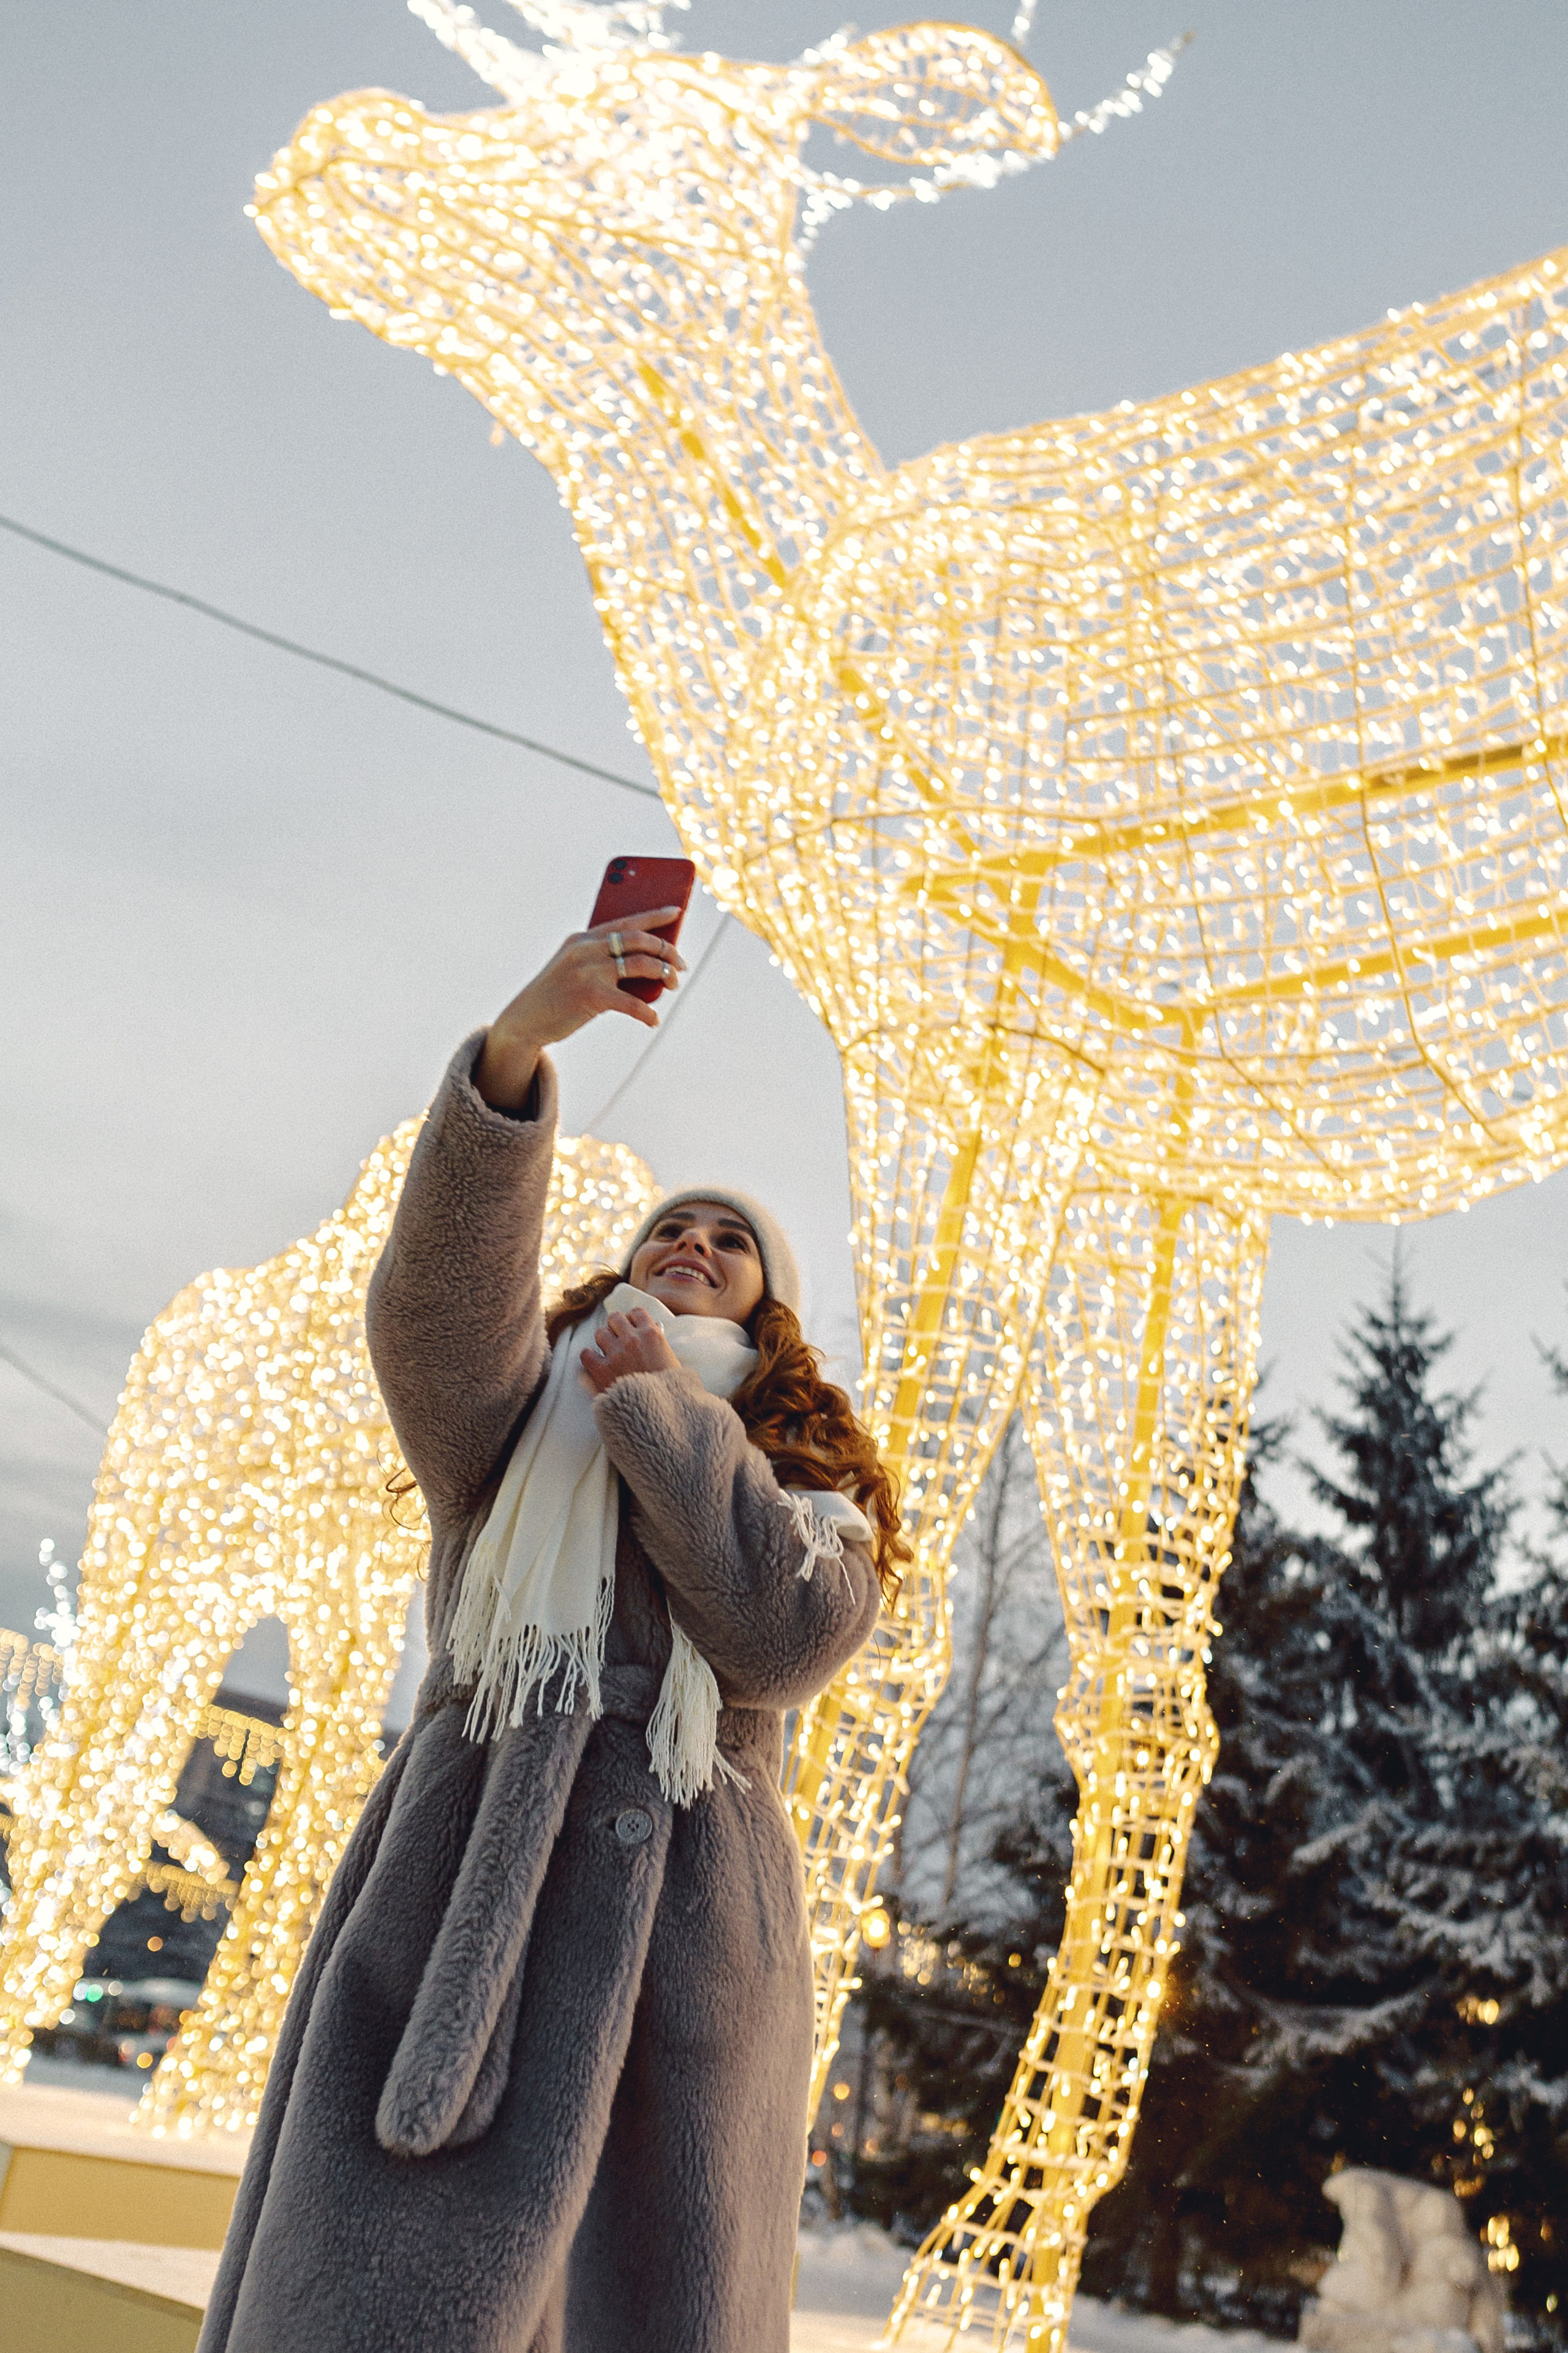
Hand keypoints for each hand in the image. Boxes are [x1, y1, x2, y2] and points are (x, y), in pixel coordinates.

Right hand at [475, 912, 686, 1108]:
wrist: (525, 1019)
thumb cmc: (557, 995)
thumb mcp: (576, 968)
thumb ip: (603, 961)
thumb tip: (649, 969)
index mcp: (583, 938)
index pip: (626, 921)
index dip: (654, 916)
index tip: (676, 912)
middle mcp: (586, 949)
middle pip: (639, 940)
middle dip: (667, 949)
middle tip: (680, 964)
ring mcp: (588, 971)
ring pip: (641, 965)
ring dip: (665, 974)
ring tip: (673, 985)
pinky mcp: (591, 996)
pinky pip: (632, 1003)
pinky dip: (648, 1013)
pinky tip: (654, 1020)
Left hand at [580, 1308, 680, 1394]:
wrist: (659, 1413)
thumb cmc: (670, 1390)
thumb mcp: (671, 1361)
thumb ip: (658, 1344)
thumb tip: (651, 1332)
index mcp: (652, 1335)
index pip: (636, 1312)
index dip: (632, 1319)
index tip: (632, 1326)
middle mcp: (632, 1340)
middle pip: (615, 1318)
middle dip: (616, 1327)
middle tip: (618, 1338)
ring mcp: (616, 1354)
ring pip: (600, 1333)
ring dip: (603, 1341)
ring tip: (609, 1352)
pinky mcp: (601, 1370)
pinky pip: (586, 1353)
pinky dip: (590, 1357)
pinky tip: (596, 1363)